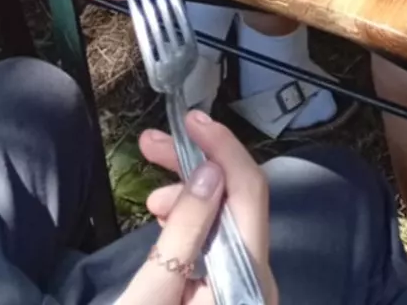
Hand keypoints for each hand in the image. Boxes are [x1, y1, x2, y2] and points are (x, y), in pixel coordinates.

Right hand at [118, 110, 277, 304]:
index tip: (190, 119)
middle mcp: (257, 283)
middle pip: (239, 201)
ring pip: (226, 220)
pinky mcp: (226, 298)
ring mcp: (244, 291)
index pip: (249, 192)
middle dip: (197, 166)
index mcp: (249, 281)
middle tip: (150, 144)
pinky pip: (217, 245)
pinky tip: (163, 221)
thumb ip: (184, 232)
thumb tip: (211, 169)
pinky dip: (190, 225)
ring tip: (148, 199)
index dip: (222, 148)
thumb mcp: (150, 297)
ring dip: (189, 196)